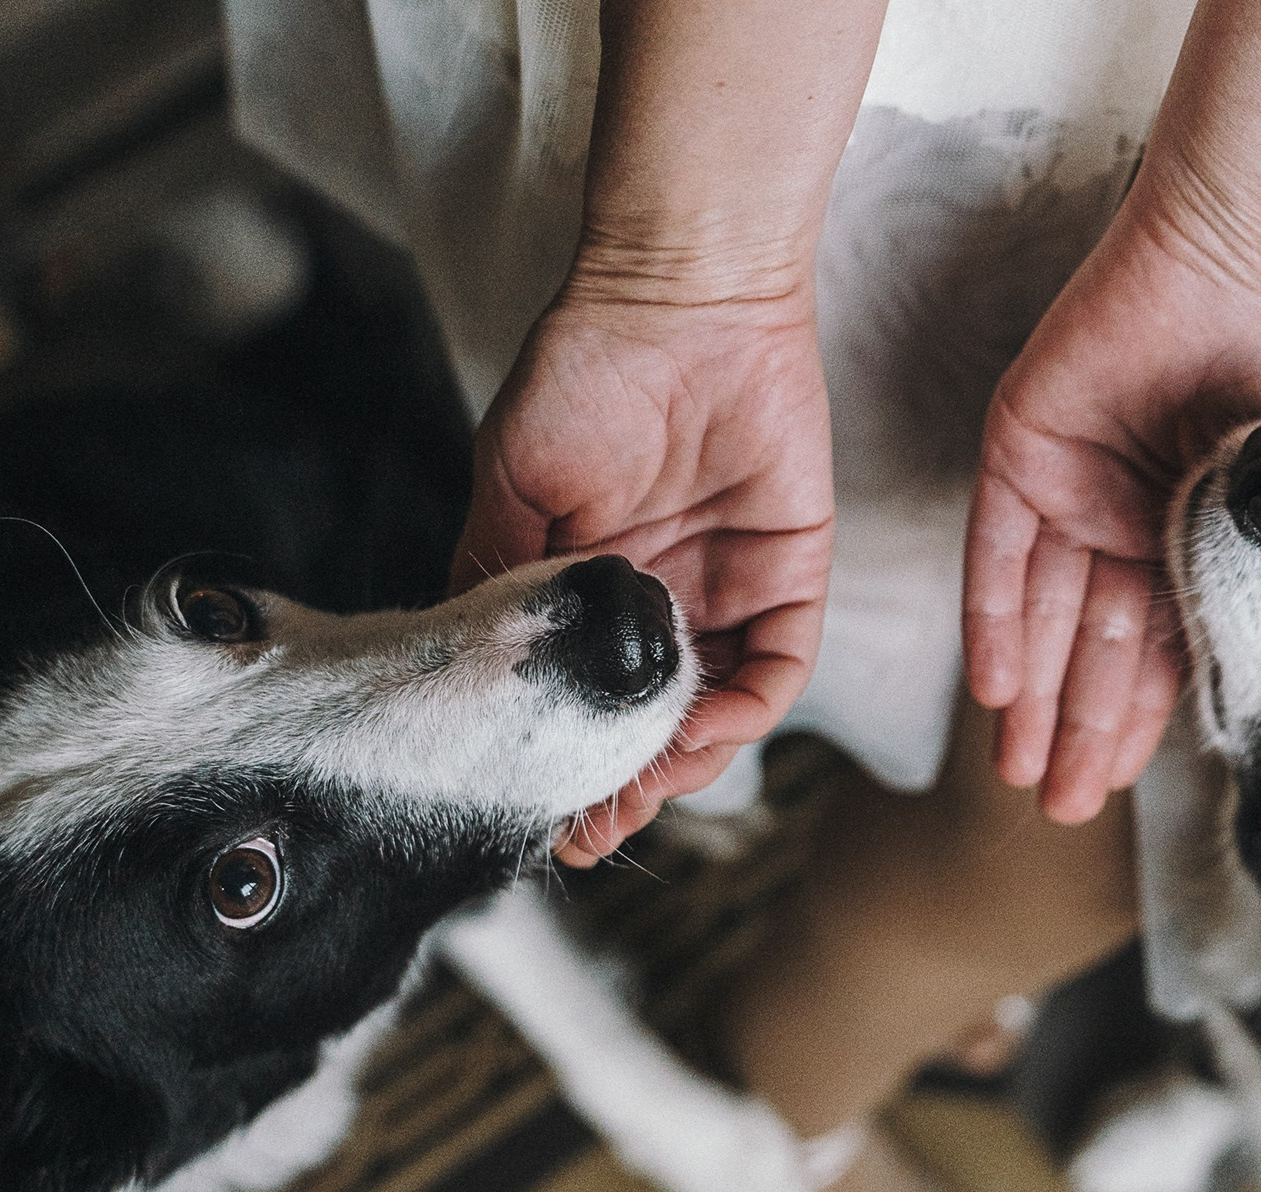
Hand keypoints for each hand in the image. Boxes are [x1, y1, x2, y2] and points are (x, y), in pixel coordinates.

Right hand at [453, 279, 832, 863]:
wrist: (681, 296)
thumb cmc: (585, 374)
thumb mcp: (511, 486)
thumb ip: (494, 580)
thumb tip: (467, 678)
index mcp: (592, 586)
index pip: (586, 700)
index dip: (569, 764)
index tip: (544, 817)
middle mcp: (662, 603)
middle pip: (652, 723)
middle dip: (625, 784)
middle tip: (592, 826)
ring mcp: (728, 592)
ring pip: (715, 712)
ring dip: (682, 763)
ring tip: (639, 790)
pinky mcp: (793, 573)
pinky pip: (778, 666)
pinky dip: (745, 712)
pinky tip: (703, 732)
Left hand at [965, 199, 1260, 823]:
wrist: (1245, 268)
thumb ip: (1248, 579)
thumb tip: (1238, 677)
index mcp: (1189, 535)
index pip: (1154, 650)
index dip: (1132, 722)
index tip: (1112, 788)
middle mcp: (1122, 520)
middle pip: (1092, 646)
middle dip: (1076, 730)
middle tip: (1058, 806)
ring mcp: (1069, 489)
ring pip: (1043, 617)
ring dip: (1033, 697)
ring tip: (1024, 774)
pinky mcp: (1020, 454)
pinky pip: (999, 557)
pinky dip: (998, 624)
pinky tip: (1000, 693)